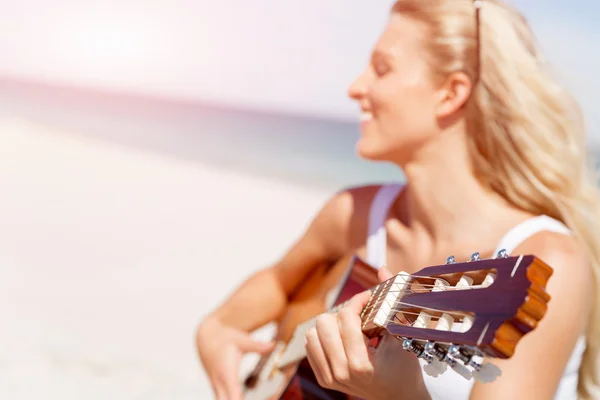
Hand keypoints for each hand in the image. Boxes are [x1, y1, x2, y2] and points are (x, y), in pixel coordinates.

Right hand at [196, 317, 274, 399]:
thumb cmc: (225, 337)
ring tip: (259, 398)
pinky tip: (245, 398)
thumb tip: (273, 345)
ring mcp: (217, 387)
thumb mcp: (241, 339)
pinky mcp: (218, 387)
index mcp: (227, 373)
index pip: (234, 396)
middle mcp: (220, 383)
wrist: (206, 336)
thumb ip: (257, 345)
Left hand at [304, 268, 428, 399]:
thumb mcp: (401, 336)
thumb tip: (384, 269)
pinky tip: (340, 338)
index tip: (368, 297)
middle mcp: (341, 372)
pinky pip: (310, 346)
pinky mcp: (324, 380)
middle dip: (342, 313)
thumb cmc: (404, 370)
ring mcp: (330, 378)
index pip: (346, 318)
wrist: (399, 399)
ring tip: (349, 327)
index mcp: (360, 363)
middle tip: (358, 315)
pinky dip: (322, 337)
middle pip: (323, 323)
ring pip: (312, 334)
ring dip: (330, 325)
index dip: (358, 300)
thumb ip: (391, 302)